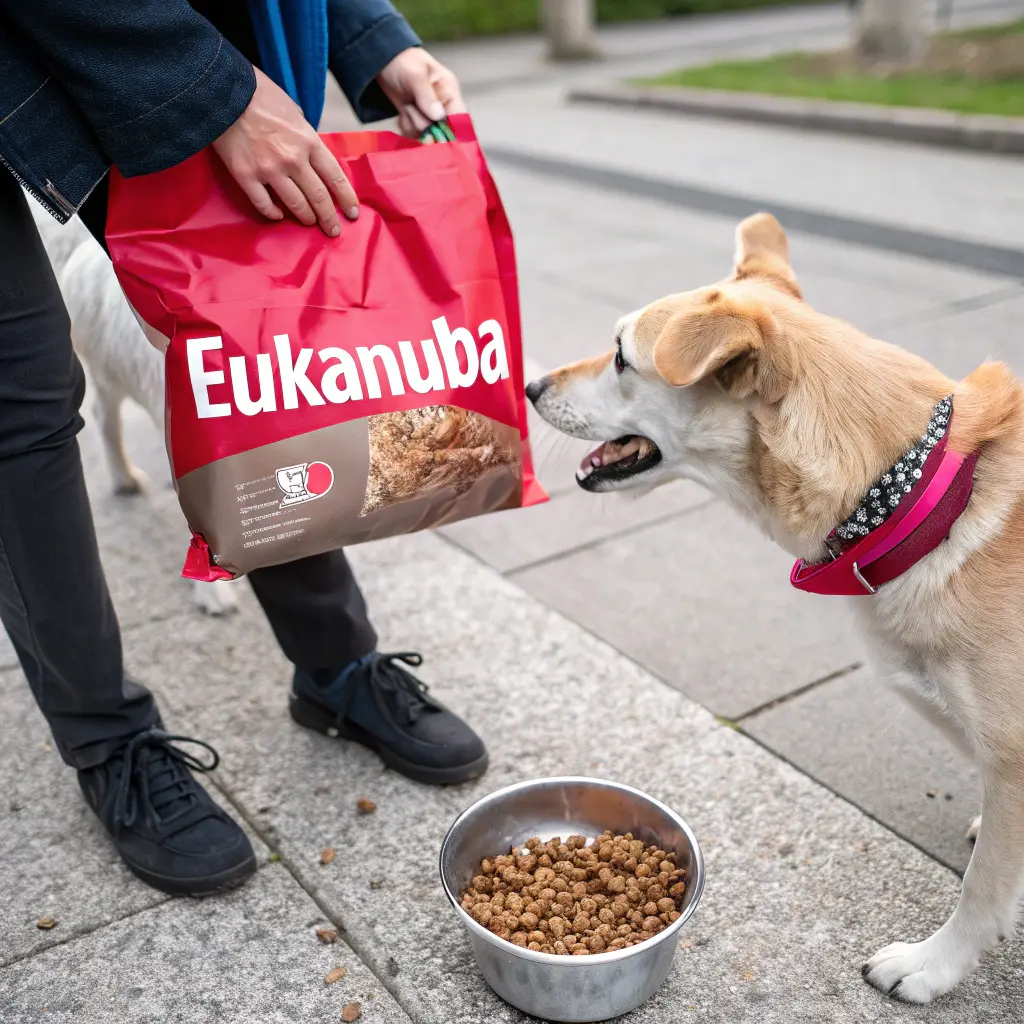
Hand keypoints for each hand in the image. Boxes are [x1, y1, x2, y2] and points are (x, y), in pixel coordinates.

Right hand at [212, 68, 357, 235]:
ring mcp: (269, 170)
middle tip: (333, 230)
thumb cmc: (261, 96)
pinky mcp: (246, 176)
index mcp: (308, 141)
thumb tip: (312, 154)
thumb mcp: (294, 111)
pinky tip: (278, 216)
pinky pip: (264, 205)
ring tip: (309, 222)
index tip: (352, 214)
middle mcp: (293, 159)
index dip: (346, 199)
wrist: (223, 91)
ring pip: (295, 205)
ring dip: (305, 218)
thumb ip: (306, 136)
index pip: (335, 177)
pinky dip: (273, 214)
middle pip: (318, 197)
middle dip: (329, 218)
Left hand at [377, 48, 465, 137]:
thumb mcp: (414, 74)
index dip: (456, 134)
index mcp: (449, 93)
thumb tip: (439, 116)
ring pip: (426, 136)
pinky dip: (406, 127)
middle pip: (442, 133)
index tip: (441, 139)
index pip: (461, 119)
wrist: (382, 62)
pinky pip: (414, 135)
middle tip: (411, 107)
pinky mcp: (417, 122)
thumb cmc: (402, 62)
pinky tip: (402, 113)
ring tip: (406, 105)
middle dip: (425, 126)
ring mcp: (429, 117)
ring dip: (412, 124)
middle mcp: (443, 108)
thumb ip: (426, 95)